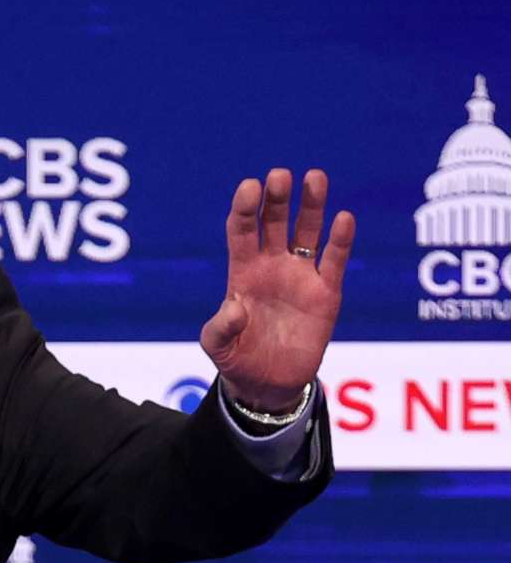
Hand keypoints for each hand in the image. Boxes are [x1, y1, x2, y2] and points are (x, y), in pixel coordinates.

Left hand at [200, 167, 354, 411]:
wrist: (268, 386)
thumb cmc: (238, 360)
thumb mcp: (218, 347)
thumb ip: (220, 328)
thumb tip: (234, 306)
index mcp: (243, 272)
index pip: (242, 231)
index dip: (245, 208)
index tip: (250, 187)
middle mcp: (273, 266)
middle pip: (275, 222)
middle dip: (277, 198)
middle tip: (280, 176)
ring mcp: (301, 276)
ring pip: (308, 231)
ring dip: (311, 205)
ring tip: (314, 178)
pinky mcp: (326, 292)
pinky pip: (335, 260)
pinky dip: (340, 240)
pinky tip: (343, 218)